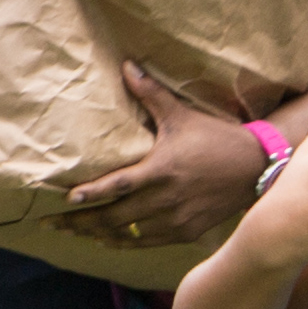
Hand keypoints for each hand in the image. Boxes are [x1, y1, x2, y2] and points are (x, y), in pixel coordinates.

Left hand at [55, 62, 264, 250]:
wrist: (255, 168)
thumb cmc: (216, 138)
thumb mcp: (182, 115)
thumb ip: (151, 94)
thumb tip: (127, 66)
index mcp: (161, 170)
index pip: (118, 186)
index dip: (92, 194)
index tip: (67, 200)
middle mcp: (165, 199)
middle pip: (114, 217)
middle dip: (80, 223)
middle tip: (52, 224)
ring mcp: (175, 220)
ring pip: (128, 234)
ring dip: (98, 234)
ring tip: (74, 233)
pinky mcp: (185, 231)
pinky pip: (147, 242)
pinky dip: (125, 242)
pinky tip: (107, 240)